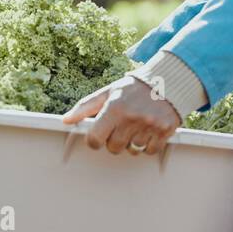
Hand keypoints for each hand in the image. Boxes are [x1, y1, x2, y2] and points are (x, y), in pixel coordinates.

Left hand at [61, 74, 180, 155]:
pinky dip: (148, 145)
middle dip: (114, 140)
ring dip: (131, 142)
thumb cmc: (133, 88)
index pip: (95, 139)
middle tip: (120, 127)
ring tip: (135, 126)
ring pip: (132, 150)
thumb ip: (85, 107)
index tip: (98, 135)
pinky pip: (149, 151)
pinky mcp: (165, 131)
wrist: (166, 80)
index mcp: (115, 108)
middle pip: (114, 148)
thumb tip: (66, 120)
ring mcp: (149, 125)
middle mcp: (132, 118)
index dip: (94, 140)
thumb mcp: (107, 93)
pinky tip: (147, 130)